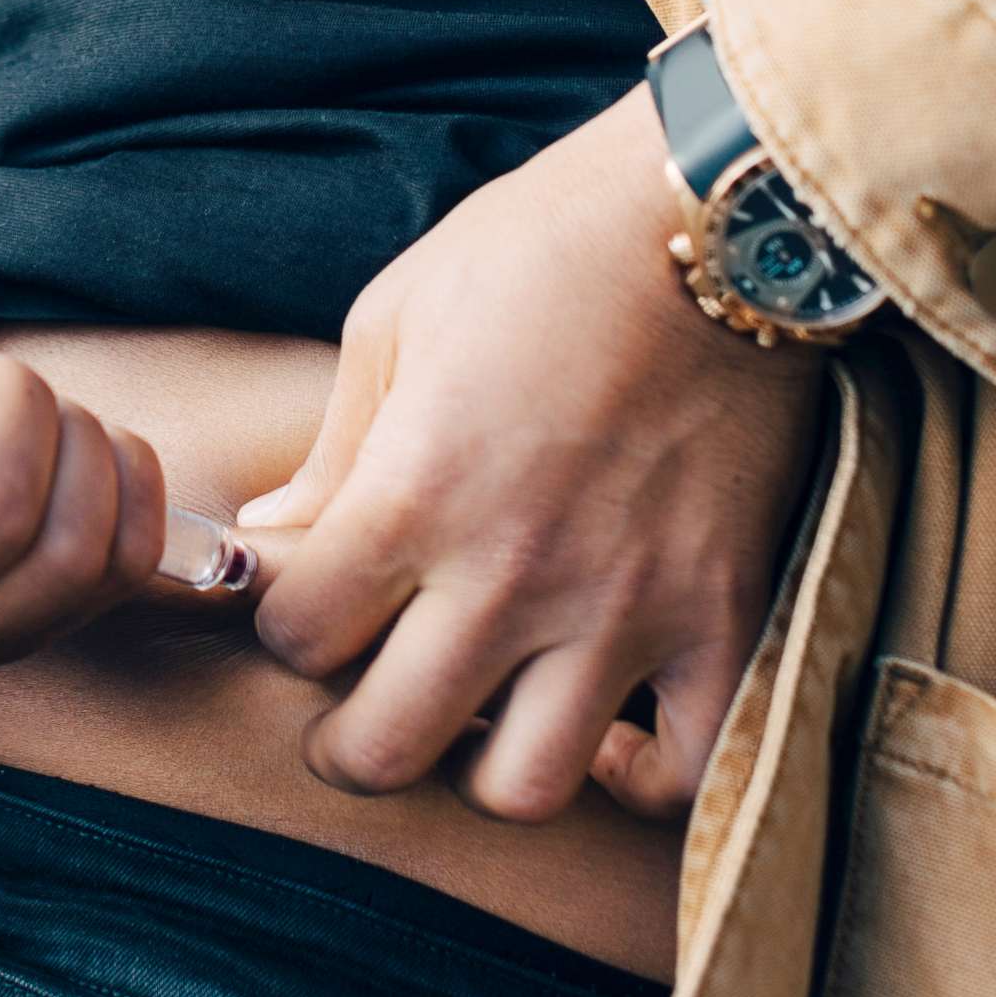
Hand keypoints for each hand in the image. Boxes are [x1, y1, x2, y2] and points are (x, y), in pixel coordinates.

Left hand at [241, 86, 823, 821]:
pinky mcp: (727, 613)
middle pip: (385, 748)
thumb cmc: (545, 247)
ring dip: (482, 767)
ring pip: (520, 787)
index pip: (297, 637)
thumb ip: (332, 451)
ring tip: (482, 718)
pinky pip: (686, 768)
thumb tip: (268, 540)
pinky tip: (609, 734)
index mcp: (413, 494)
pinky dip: (641, 776)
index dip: (285, 625)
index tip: (308, 599)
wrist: (726, 209)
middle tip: (358, 708)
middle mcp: (511, 573)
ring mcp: (624, 606)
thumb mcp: (399, 320)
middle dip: (349, 741)